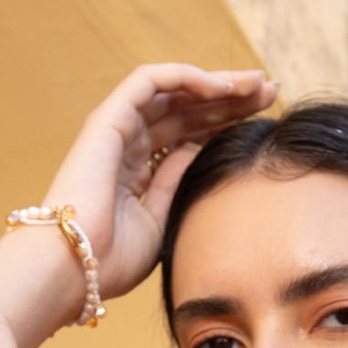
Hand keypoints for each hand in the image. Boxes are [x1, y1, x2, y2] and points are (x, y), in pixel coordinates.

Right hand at [41, 62, 276, 300]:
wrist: (75, 269)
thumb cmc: (111, 261)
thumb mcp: (161, 221)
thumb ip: (178, 183)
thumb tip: (200, 149)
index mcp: (139, 172)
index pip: (190, 134)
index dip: (226, 123)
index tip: (266, 120)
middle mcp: (128, 144)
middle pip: (187, 109)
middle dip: (230, 98)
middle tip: (271, 92)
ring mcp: (117, 129)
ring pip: (174, 90)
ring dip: (215, 83)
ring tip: (255, 85)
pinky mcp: (108, 119)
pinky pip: (150, 81)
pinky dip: (186, 77)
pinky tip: (221, 87)